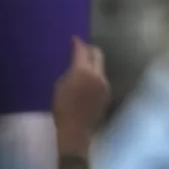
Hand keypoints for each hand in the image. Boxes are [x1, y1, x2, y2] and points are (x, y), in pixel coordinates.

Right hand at [53, 37, 110, 154]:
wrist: (76, 129)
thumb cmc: (62, 107)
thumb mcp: (60, 85)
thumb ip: (71, 71)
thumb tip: (76, 64)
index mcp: (84, 71)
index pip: (83, 51)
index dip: (78, 43)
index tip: (74, 39)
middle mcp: (98, 75)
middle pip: (98, 55)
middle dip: (90, 50)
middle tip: (82, 49)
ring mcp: (105, 84)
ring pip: (101, 67)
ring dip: (93, 64)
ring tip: (83, 67)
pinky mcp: (108, 92)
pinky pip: (101, 78)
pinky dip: (95, 76)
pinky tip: (88, 82)